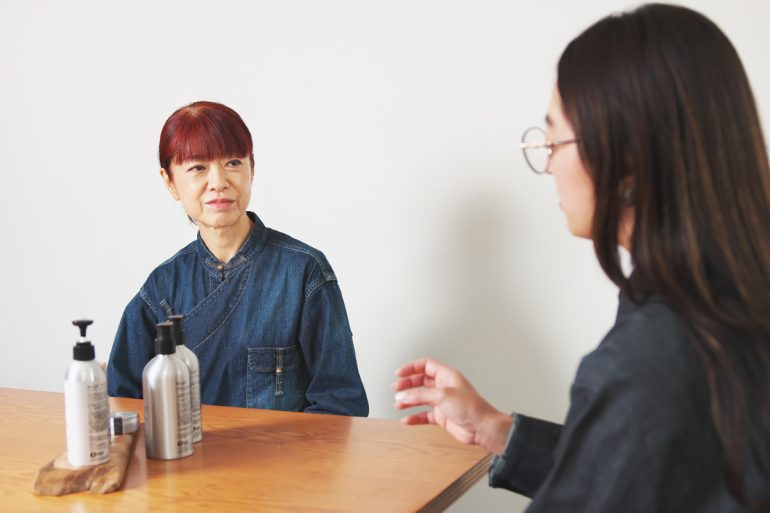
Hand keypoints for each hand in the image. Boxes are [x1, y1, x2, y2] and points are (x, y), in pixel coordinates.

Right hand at [392, 357, 511, 453]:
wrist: (482, 428)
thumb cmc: (472, 407)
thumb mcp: (442, 395)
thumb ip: (420, 395)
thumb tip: (403, 395)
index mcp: (447, 375)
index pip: (426, 365)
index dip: (411, 368)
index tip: (399, 373)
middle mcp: (444, 387)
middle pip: (421, 381)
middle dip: (407, 384)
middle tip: (396, 389)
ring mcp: (443, 402)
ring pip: (421, 398)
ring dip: (409, 400)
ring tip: (398, 404)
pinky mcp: (442, 416)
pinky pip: (424, 414)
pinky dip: (415, 416)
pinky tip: (407, 419)